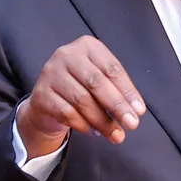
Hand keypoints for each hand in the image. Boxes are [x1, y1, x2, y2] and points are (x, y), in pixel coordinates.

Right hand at [16, 36, 146, 157]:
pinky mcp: (41, 94)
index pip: (111, 68)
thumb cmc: (81, 87)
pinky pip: (67, 113)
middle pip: (97, 83)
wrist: (47, 101)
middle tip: (132, 124)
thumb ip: (117, 90)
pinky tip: (95, 132)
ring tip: (116, 135)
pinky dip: (85, 125)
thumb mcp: (100, 80)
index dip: (127, 91)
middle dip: (117, 106)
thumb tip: (136, 110)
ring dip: (103, 121)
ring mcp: (51, 73)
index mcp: (87, 46)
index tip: (139, 111)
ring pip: (82, 100)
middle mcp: (67, 55)